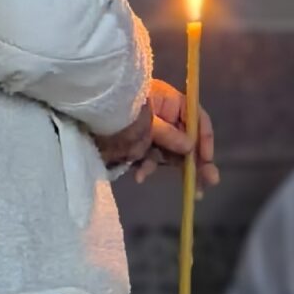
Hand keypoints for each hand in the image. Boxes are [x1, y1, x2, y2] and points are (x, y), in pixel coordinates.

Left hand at [96, 79, 218, 187]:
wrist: (84, 117)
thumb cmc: (120, 112)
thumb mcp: (149, 124)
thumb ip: (171, 136)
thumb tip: (191, 148)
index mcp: (169, 101)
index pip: (196, 118)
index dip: (204, 139)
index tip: (207, 159)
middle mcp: (163, 116)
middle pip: (187, 139)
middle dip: (198, 162)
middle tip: (210, 181)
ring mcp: (150, 131)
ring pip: (171, 153)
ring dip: (179, 171)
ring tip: (193, 191)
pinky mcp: (137, 145)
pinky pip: (150, 159)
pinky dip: (148, 168)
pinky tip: (140, 176)